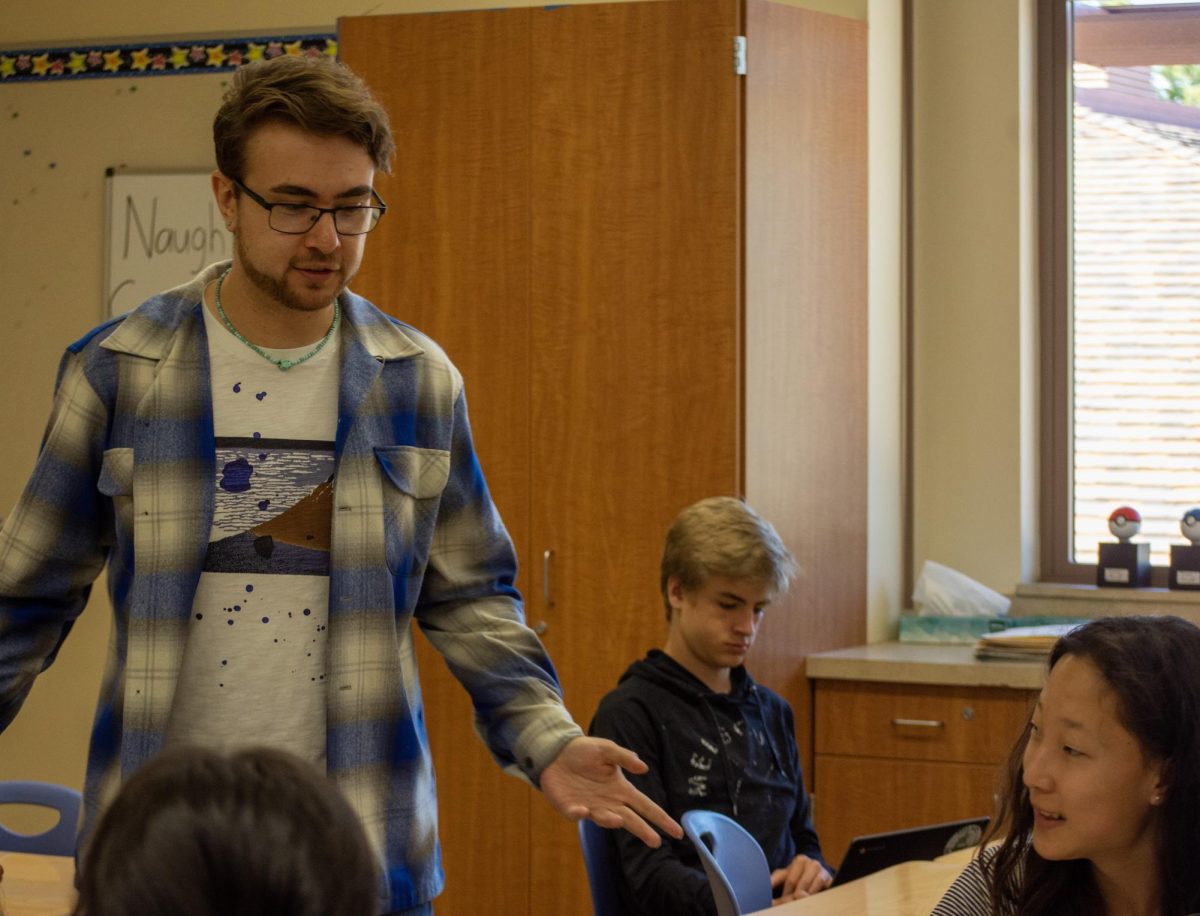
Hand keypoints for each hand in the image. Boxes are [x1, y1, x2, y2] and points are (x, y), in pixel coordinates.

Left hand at [539, 736, 682, 845]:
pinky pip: (576, 814)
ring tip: (618, 820)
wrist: (556, 752)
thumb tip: (644, 768)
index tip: (677, 832)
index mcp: (621, 789)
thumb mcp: (607, 749)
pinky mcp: (570, 807)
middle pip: (630, 819)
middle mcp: (608, 802)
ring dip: (610, 820)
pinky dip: (579, 814)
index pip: (645, 806)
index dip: (661, 818)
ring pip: (604, 819)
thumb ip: (624, 757)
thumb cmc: (585, 751)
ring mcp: (590, 807)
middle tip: (655, 841)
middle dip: (643, 830)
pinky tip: (582, 811)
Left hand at [770, 855, 831, 901]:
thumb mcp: (786, 874)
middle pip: (801, 886)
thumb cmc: (798, 874)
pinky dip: (816, 898)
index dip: (786, 894)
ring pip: (812, 890)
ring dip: (805, 899)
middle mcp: (813, 863)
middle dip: (794, 898)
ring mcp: (823, 872)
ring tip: (800, 904)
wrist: (818, 873)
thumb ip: (776, 878)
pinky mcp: (831, 881)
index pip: (791, 880)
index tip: (782, 902)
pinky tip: (811, 902)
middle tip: (789, 906)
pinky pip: (822, 892)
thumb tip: (765, 884)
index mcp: (800, 860)